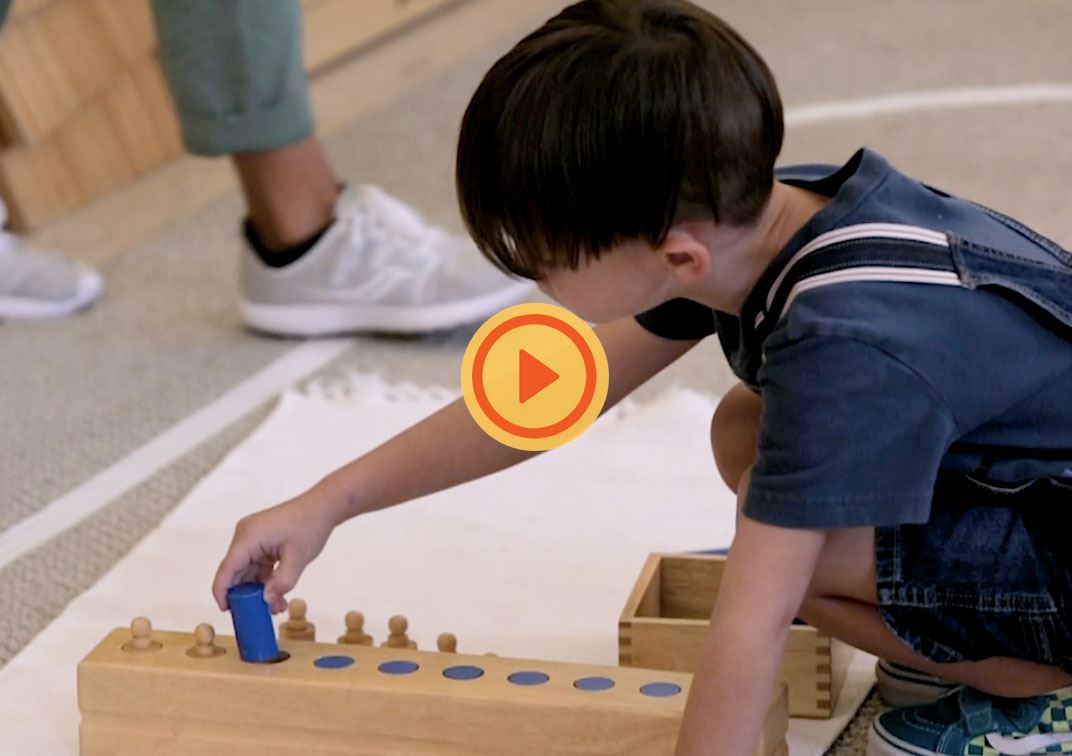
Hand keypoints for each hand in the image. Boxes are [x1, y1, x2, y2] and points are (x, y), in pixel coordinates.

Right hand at [212, 489, 337, 613]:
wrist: (324, 506)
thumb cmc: (310, 527)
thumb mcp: (297, 558)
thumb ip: (281, 583)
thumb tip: (266, 601)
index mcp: (247, 537)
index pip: (227, 569)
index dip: (222, 592)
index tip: (227, 611)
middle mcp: (245, 536)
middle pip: (236, 571)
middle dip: (247, 595)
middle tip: (258, 614)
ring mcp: (253, 537)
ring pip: (249, 570)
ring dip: (260, 589)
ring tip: (277, 607)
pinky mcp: (262, 540)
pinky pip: (258, 564)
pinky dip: (266, 579)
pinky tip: (279, 595)